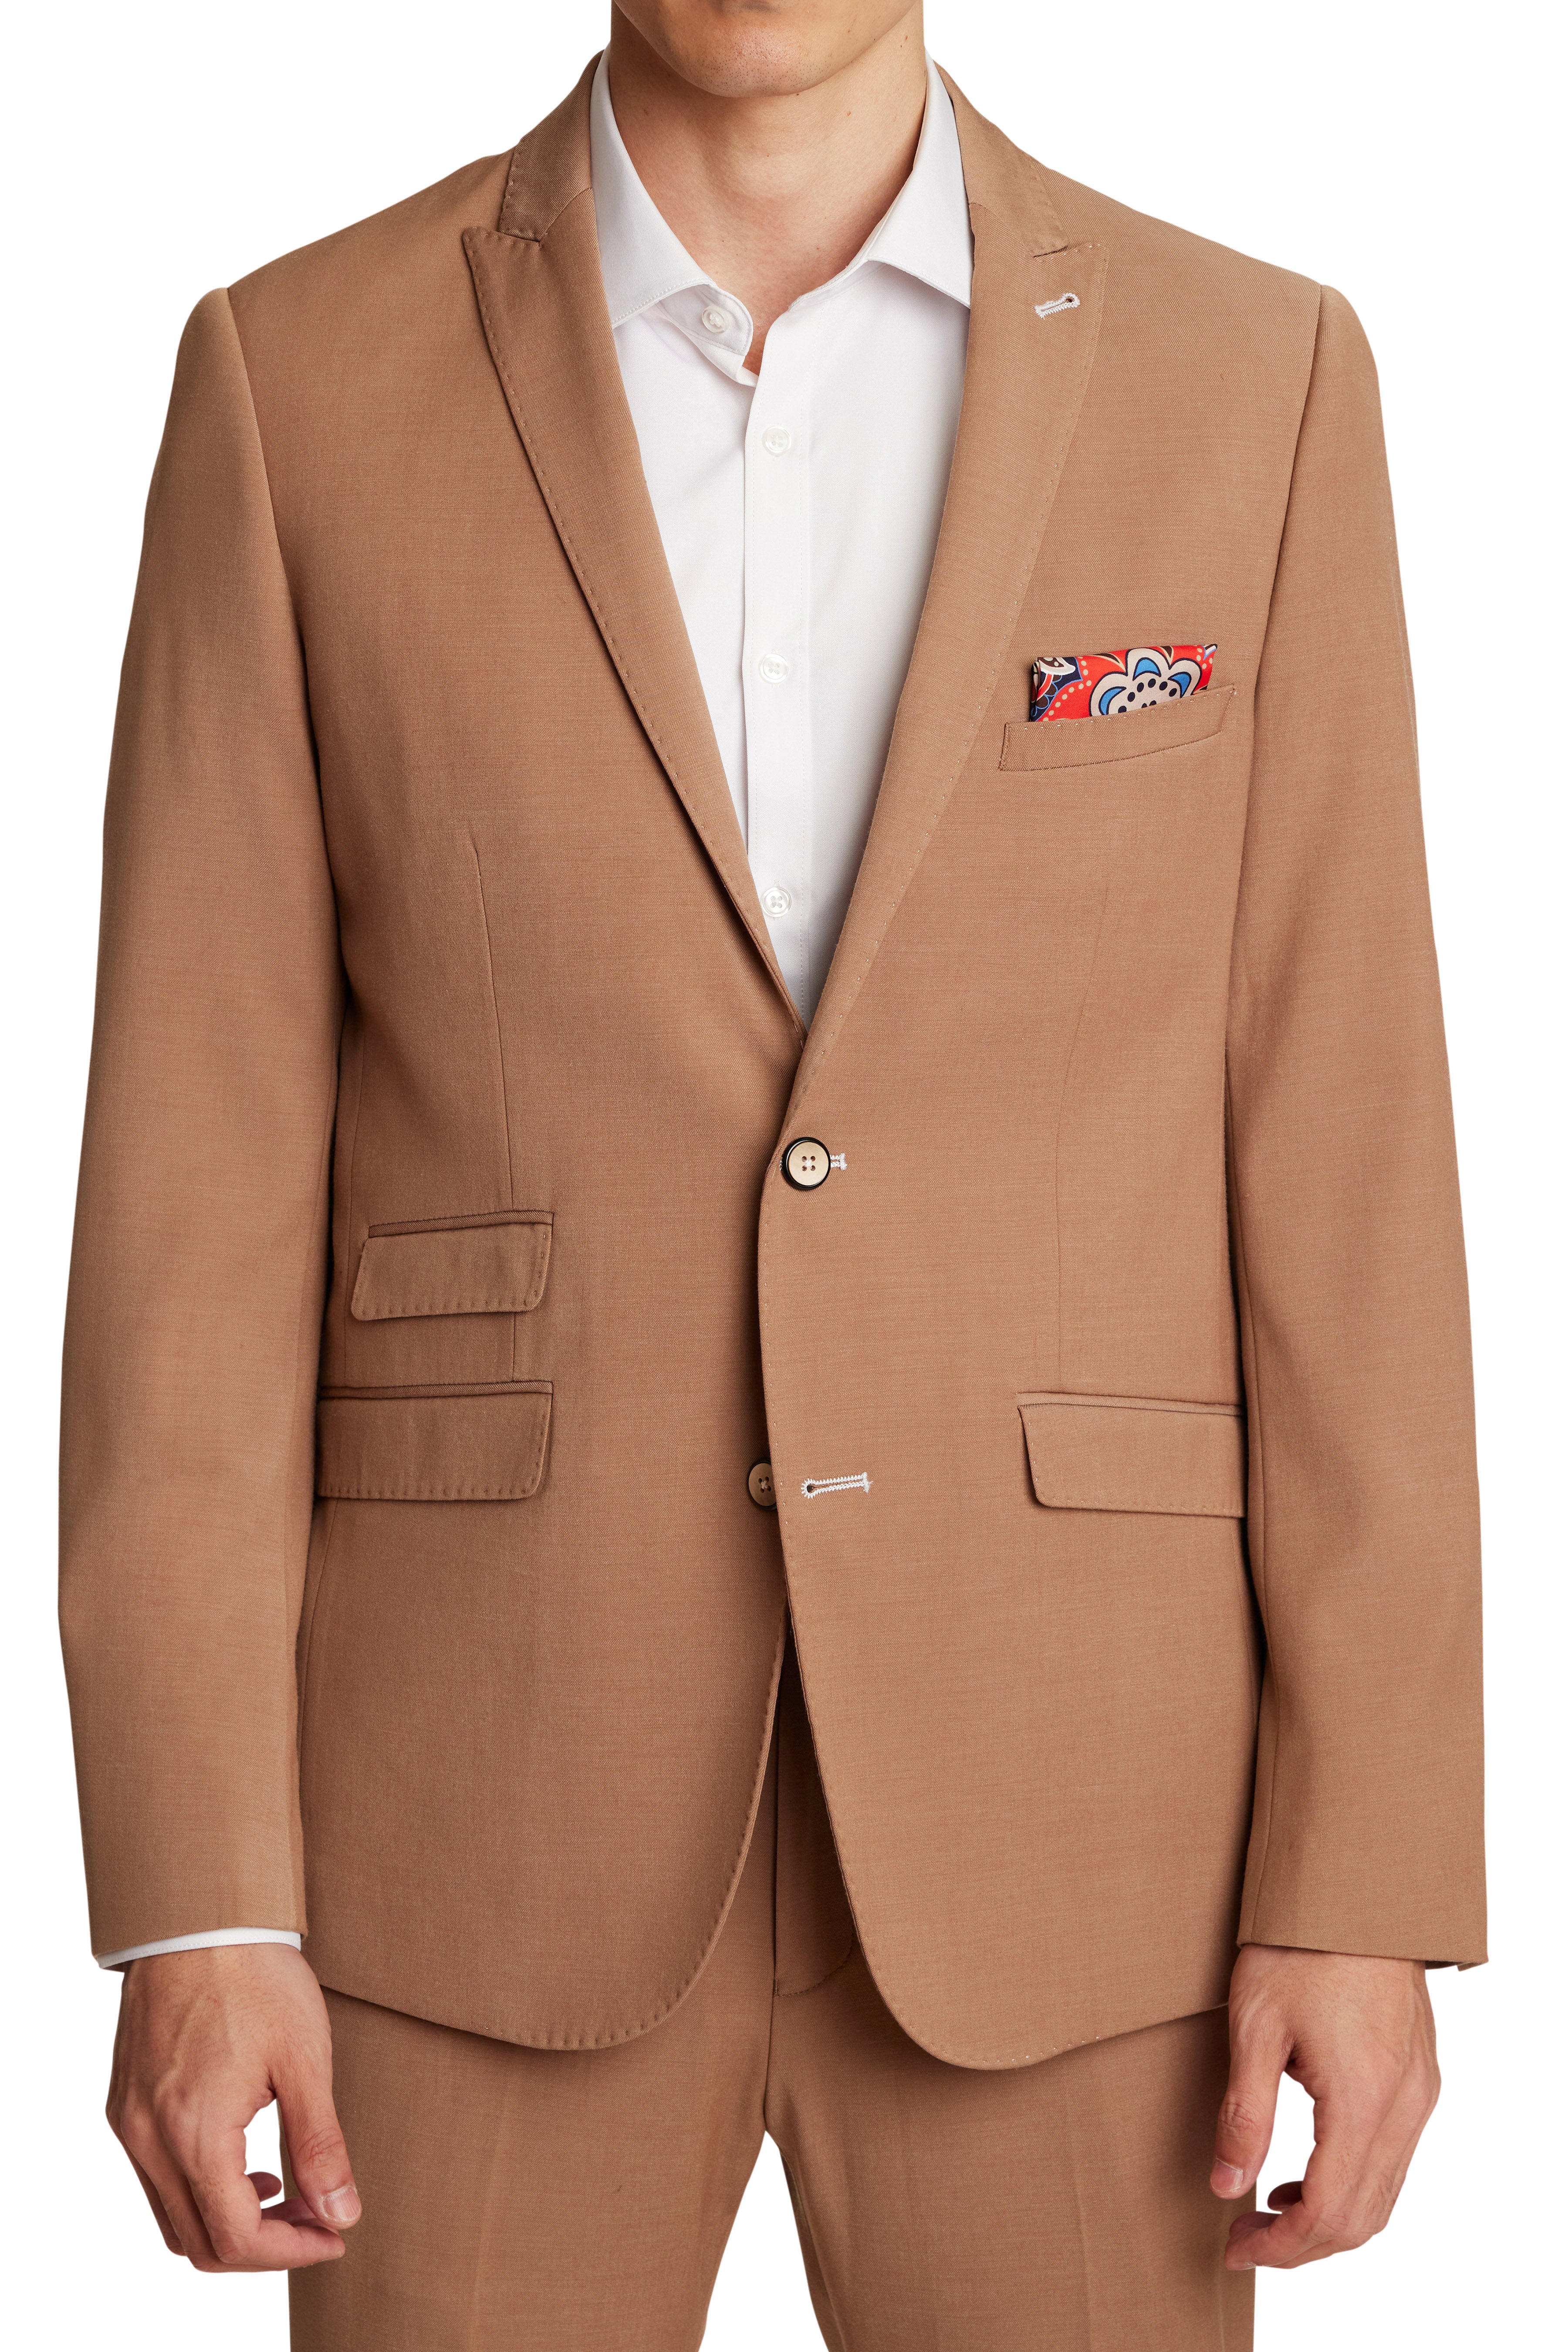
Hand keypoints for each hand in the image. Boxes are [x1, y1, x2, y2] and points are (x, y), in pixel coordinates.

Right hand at [107, 1942, 359, 2270]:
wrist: (199, 1917)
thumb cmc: (257, 1977)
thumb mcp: (305, 2060)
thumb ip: (321, 2145)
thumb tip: (341, 2214)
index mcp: (193, 2132)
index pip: (236, 2238)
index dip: (291, 2250)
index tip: (334, 2234)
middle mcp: (148, 2138)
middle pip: (198, 2242)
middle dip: (263, 2246)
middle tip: (316, 2219)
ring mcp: (128, 2123)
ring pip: (171, 2218)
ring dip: (227, 2223)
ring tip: (283, 2192)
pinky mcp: (124, 2105)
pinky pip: (155, 2179)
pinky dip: (198, 2191)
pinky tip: (243, 2160)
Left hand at [1210, 1943, 1438, 2268]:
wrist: (1353, 1888)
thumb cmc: (1298, 1946)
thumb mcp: (1254, 2026)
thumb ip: (1244, 2115)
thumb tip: (1227, 2187)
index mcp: (1363, 2099)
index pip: (1329, 2211)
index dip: (1281, 2245)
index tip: (1236, 2247)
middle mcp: (1404, 2105)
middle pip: (1363, 2217)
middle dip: (1303, 2245)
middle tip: (1245, 2238)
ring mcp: (1420, 2092)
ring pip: (1385, 2194)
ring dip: (1330, 2218)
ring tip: (1270, 2209)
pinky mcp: (1420, 2076)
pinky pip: (1395, 2158)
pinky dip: (1354, 2184)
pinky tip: (1308, 2170)